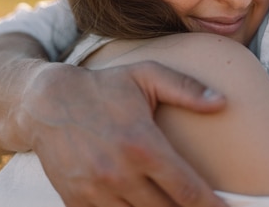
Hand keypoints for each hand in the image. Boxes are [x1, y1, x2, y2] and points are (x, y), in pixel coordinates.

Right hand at [15, 60, 227, 206]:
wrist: (46, 102)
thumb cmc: (103, 87)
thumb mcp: (146, 76)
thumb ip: (186, 89)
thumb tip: (222, 101)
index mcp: (143, 144)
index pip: (188, 190)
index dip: (211, 206)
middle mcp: (120, 173)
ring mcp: (96, 191)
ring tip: (170, 206)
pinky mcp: (76, 201)